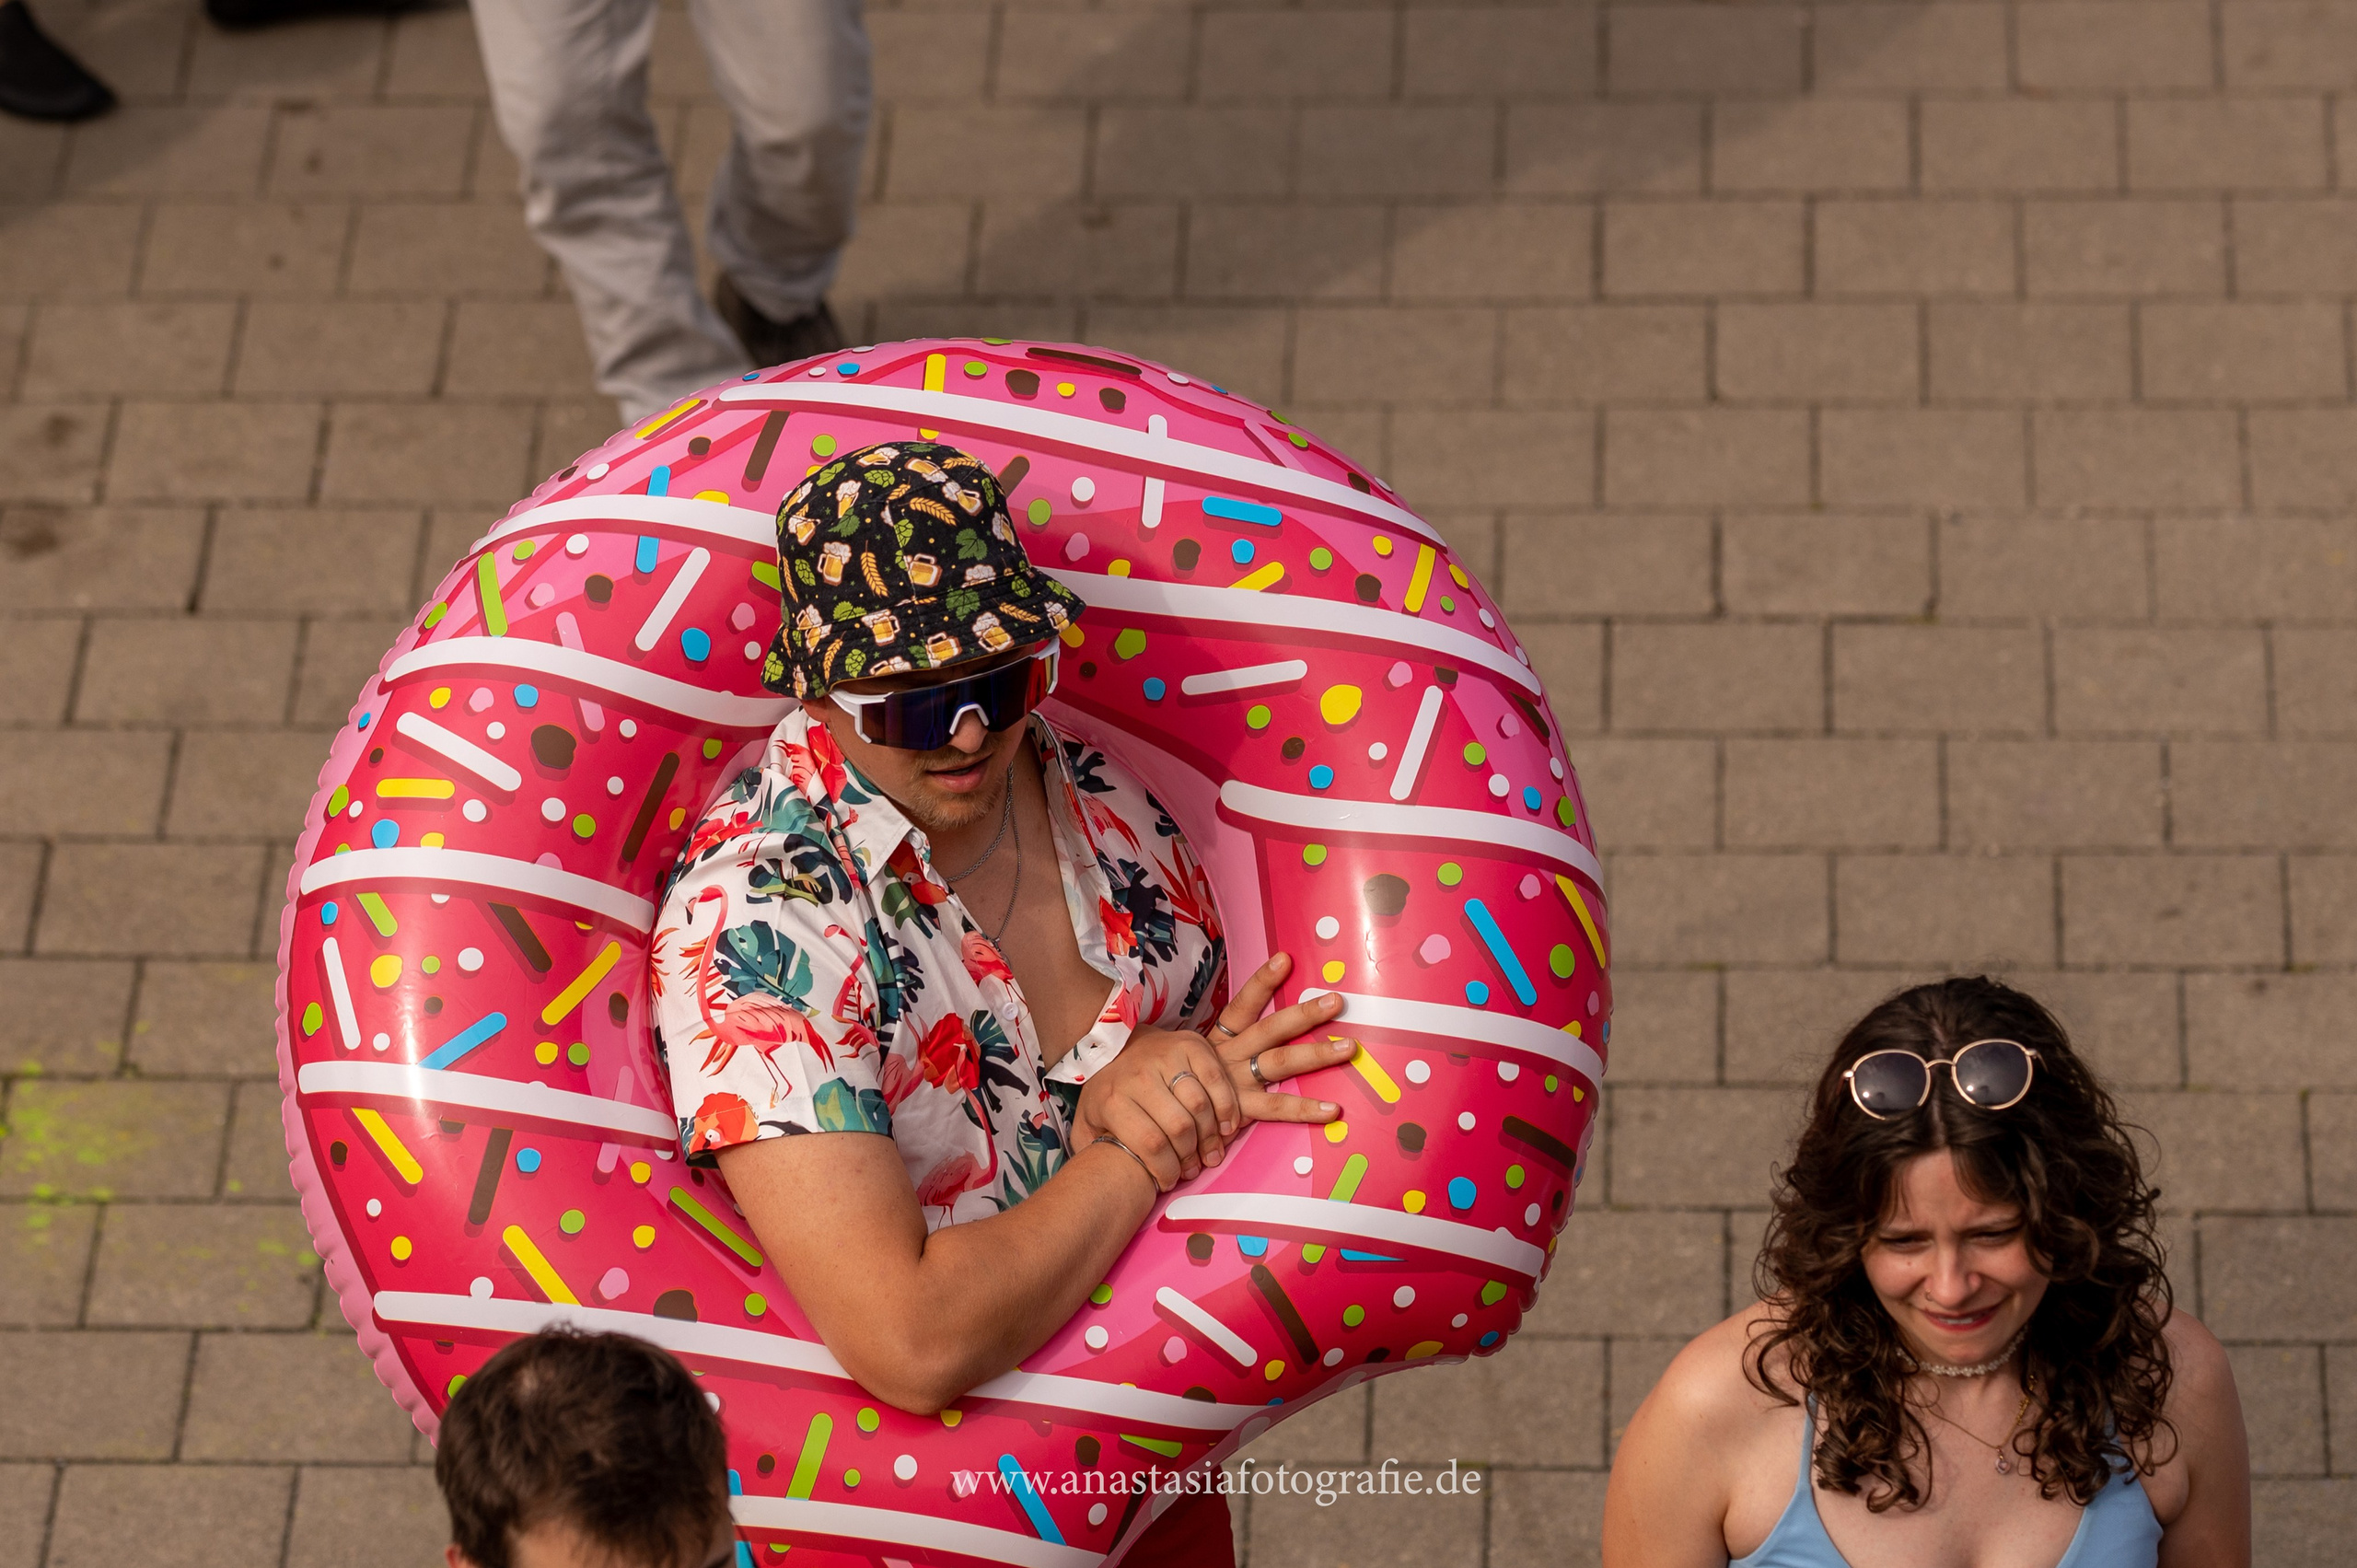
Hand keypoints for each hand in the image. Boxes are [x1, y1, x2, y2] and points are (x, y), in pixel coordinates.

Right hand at [1070, 955, 1349, 1191]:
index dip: (1262, 983)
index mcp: (1211, 1044)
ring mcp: (1233, 1083)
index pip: (1240, 1007)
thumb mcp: (1166, 1068)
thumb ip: (1185, 1060)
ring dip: (1316, 1054)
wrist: (1124, 1125)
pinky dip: (1305, 1109)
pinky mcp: (1237, 1111)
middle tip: (1338, 1000)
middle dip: (1304, 1014)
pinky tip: (1334, 1109)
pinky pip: (1274, 1109)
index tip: (1286, 959)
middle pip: (1269, 1029)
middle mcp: (1224, 1058)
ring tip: (1350, 1047)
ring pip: (1279, 1062)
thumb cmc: (1146, 1096)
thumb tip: (1193, 1051)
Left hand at [1073, 1023, 1237, 1190]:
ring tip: (1211, 1153)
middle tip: (1194, 1169)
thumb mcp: (1087, 1121)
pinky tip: (1227, 1126)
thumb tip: (1101, 1181)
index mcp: (1113, 1099)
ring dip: (1211, 1137)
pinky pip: (1215, 1079)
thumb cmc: (1107, 1091)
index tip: (1170, 1182)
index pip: (1150, 1143)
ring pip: (1199, 1105)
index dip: (1166, 1169)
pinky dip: (1227, 1106)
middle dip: (1191, 1156)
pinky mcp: (1190, 1044)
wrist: (1115, 1043)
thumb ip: (1091, 1150)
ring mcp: (1166, 1057)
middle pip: (1179, 1126)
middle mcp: (1139, 1076)